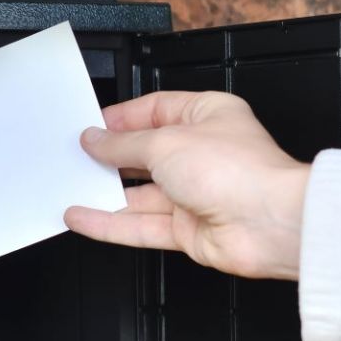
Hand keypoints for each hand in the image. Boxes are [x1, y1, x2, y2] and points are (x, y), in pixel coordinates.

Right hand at [64, 90, 310, 280]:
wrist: (269, 223)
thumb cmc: (239, 171)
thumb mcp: (165, 142)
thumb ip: (124, 144)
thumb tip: (97, 139)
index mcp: (208, 115)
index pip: (156, 110)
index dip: (121, 118)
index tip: (91, 125)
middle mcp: (202, 154)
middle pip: (145, 153)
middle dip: (110, 156)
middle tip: (76, 156)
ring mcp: (195, 194)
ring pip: (140, 195)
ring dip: (105, 193)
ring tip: (71, 187)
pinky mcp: (188, 230)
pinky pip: (140, 226)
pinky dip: (110, 223)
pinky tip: (83, 217)